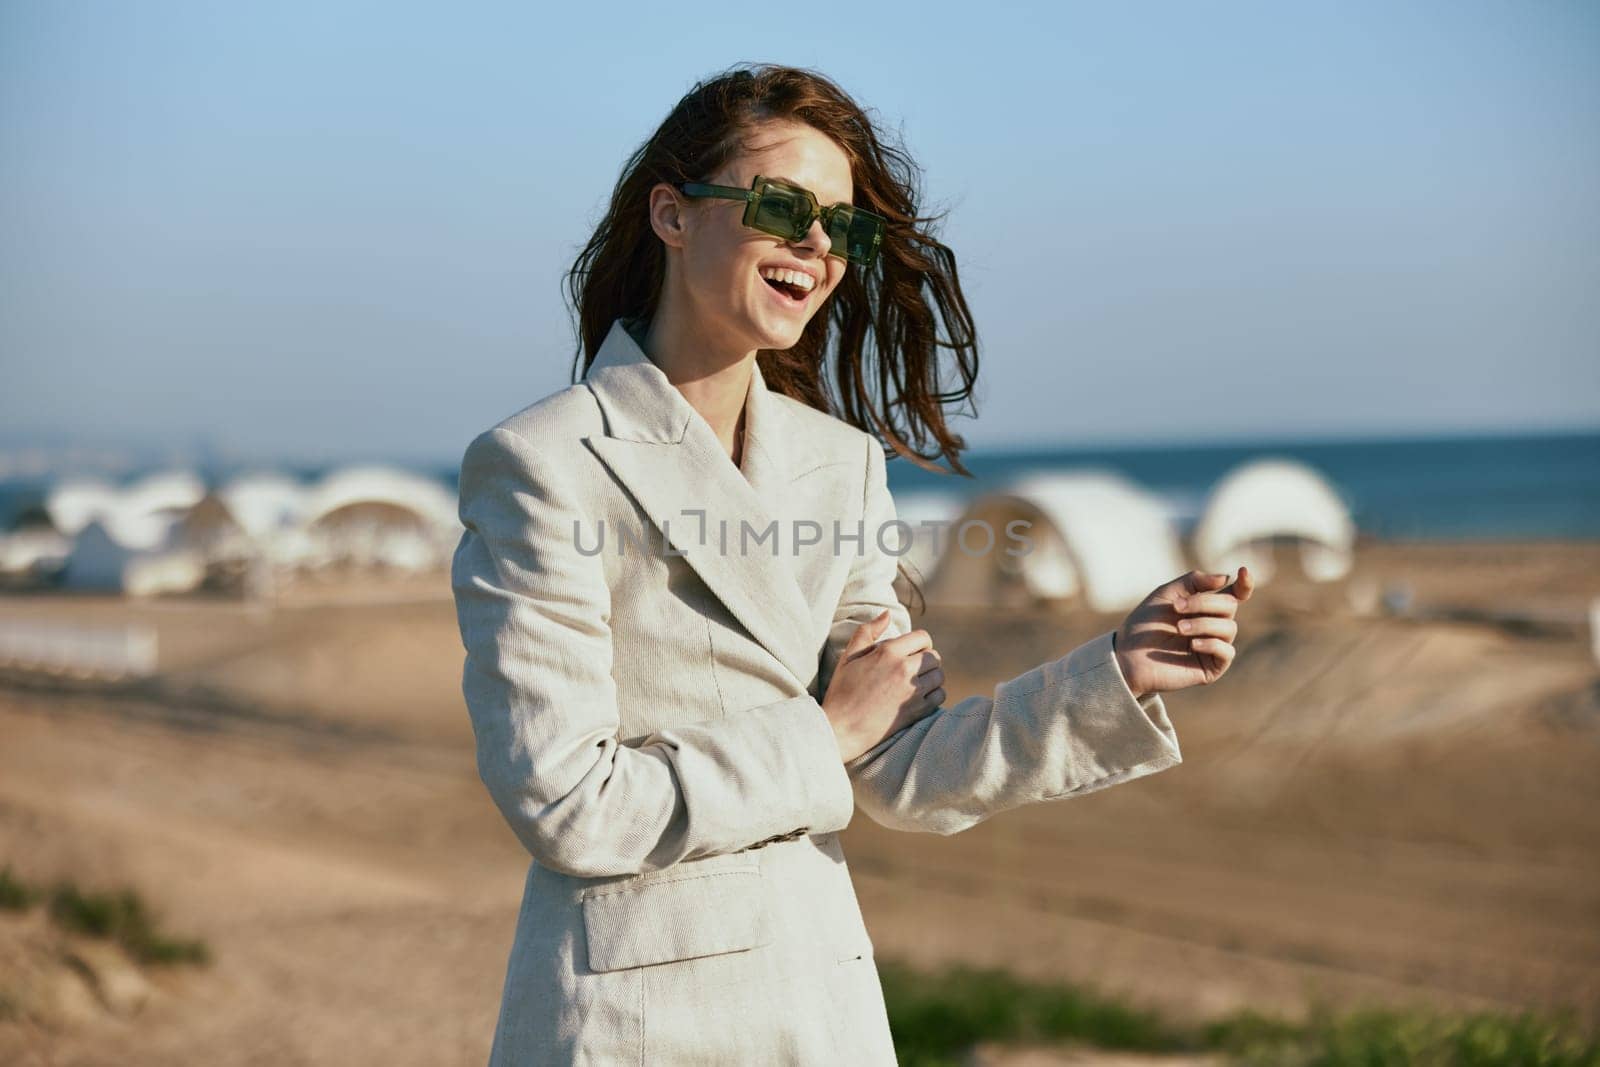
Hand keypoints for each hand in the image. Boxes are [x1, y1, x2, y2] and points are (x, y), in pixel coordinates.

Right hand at [822, 610, 944, 762]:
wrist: (841, 728)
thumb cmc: (842, 691)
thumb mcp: (849, 656)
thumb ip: (868, 631)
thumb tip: (887, 614)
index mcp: (888, 652)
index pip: (923, 637)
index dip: (920, 643)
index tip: (912, 651)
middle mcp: (904, 669)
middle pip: (934, 657)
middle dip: (926, 660)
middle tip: (913, 668)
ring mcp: (913, 691)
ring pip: (940, 676)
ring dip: (932, 677)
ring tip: (916, 682)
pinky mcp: (917, 711)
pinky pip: (940, 696)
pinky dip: (934, 695)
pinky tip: (920, 697)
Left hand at [1113, 567, 1254, 698]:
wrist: (1128, 655)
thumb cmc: (1144, 624)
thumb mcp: (1166, 594)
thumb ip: (1193, 581)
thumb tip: (1225, 578)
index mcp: (1205, 607)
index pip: (1235, 595)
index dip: (1244, 583)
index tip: (1244, 570)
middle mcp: (1213, 625)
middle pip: (1229, 606)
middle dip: (1204, 603)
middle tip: (1176, 608)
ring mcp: (1214, 646)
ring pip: (1229, 628)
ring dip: (1203, 624)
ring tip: (1179, 628)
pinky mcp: (1212, 667)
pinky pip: (1227, 652)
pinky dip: (1211, 644)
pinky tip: (1192, 644)